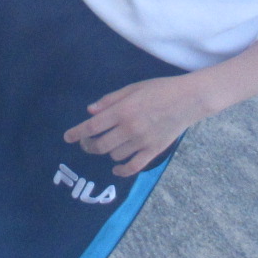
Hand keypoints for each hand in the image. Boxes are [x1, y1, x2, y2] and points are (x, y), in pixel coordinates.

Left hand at [65, 76, 210, 176]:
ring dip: (107, 152)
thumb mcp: (133, 88)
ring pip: (114, 155)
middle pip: (100, 145)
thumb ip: (110, 100)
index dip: (77, 133)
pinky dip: (121, 170)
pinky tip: (116, 168)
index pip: (92, 126)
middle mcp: (129, 128)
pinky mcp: (153, 151)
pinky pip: (133, 166)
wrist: (189, 99)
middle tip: (86, 143)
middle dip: (88, 145)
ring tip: (107, 146)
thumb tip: (90, 112)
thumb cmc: (160, 89)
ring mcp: (142, 142)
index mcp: (122, 111)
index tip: (67, 138)